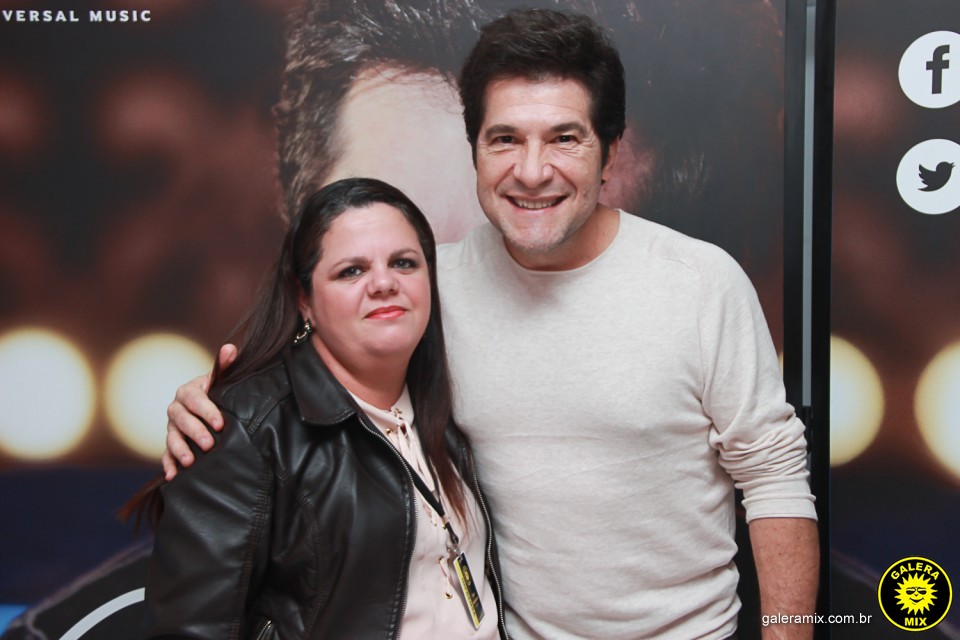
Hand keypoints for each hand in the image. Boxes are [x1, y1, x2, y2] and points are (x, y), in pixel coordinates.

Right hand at [162, 344, 237, 479]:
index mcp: (189, 391)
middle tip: (209, 444)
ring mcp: (172, 427)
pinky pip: (166, 454)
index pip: (194, 399)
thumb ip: (225, 366)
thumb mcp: (221, 380)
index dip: (206, 411)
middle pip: (181, 420)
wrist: (209, 406)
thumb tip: (230, 348)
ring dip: (180, 450)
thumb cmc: (218, 392)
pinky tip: (173, 476)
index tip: (220, 423)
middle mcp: (176, 408)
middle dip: (195, 432)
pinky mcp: (171, 443)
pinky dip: (168, 465)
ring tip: (190, 463)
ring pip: (172, 438)